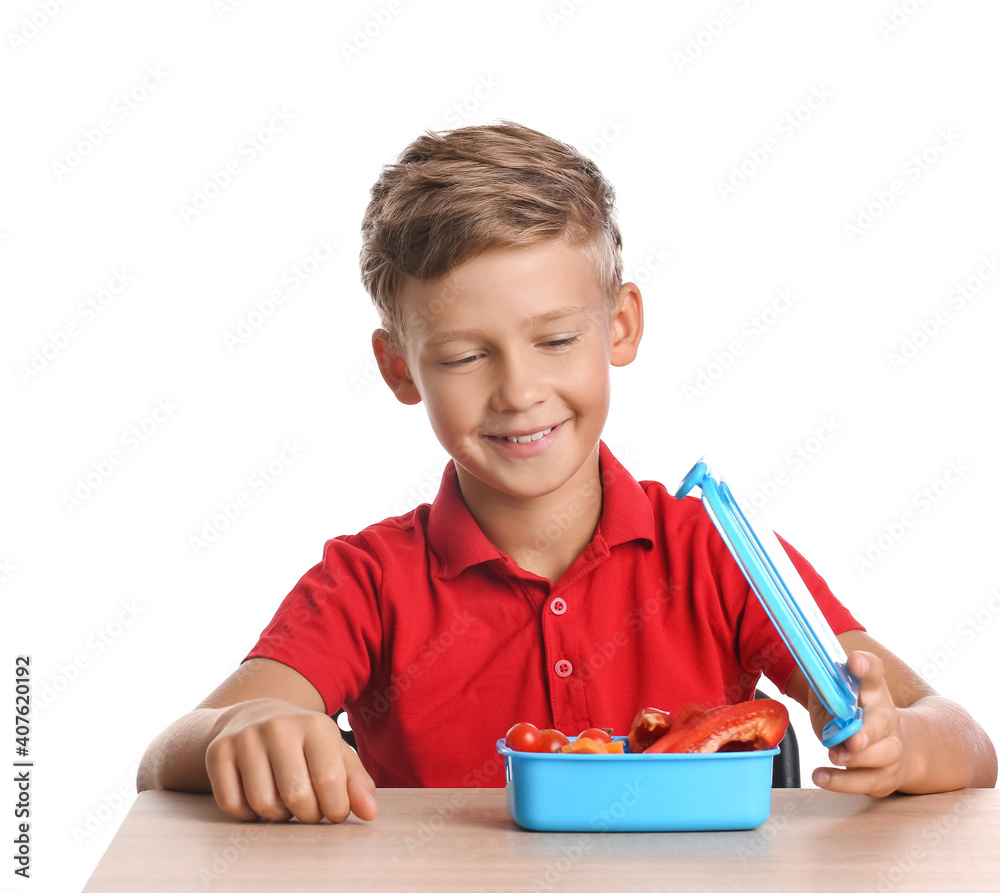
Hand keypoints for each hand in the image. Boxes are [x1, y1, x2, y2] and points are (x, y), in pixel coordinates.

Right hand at [205, 698, 376, 822]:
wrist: (253, 717)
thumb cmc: (303, 743)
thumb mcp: (335, 753)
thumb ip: (357, 783)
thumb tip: (369, 812)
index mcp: (315, 725)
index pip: (329, 782)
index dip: (335, 809)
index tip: (334, 809)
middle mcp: (278, 726)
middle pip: (296, 797)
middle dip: (307, 815)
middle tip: (307, 807)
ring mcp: (245, 738)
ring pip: (263, 805)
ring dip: (277, 815)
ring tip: (283, 799)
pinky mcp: (217, 752)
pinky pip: (233, 805)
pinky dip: (248, 813)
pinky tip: (257, 795)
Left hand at [810, 650, 906, 796]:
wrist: (891, 749)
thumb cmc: (853, 717)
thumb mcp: (835, 697)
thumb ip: (824, 687)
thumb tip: (808, 672)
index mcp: (872, 691)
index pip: (873, 672)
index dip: (865, 666)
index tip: (855, 662)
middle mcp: (886, 718)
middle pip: (883, 720)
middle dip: (868, 731)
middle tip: (853, 739)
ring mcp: (890, 748)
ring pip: (882, 755)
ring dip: (856, 759)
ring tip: (834, 756)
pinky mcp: (885, 776)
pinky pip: (866, 782)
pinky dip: (842, 782)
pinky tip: (821, 777)